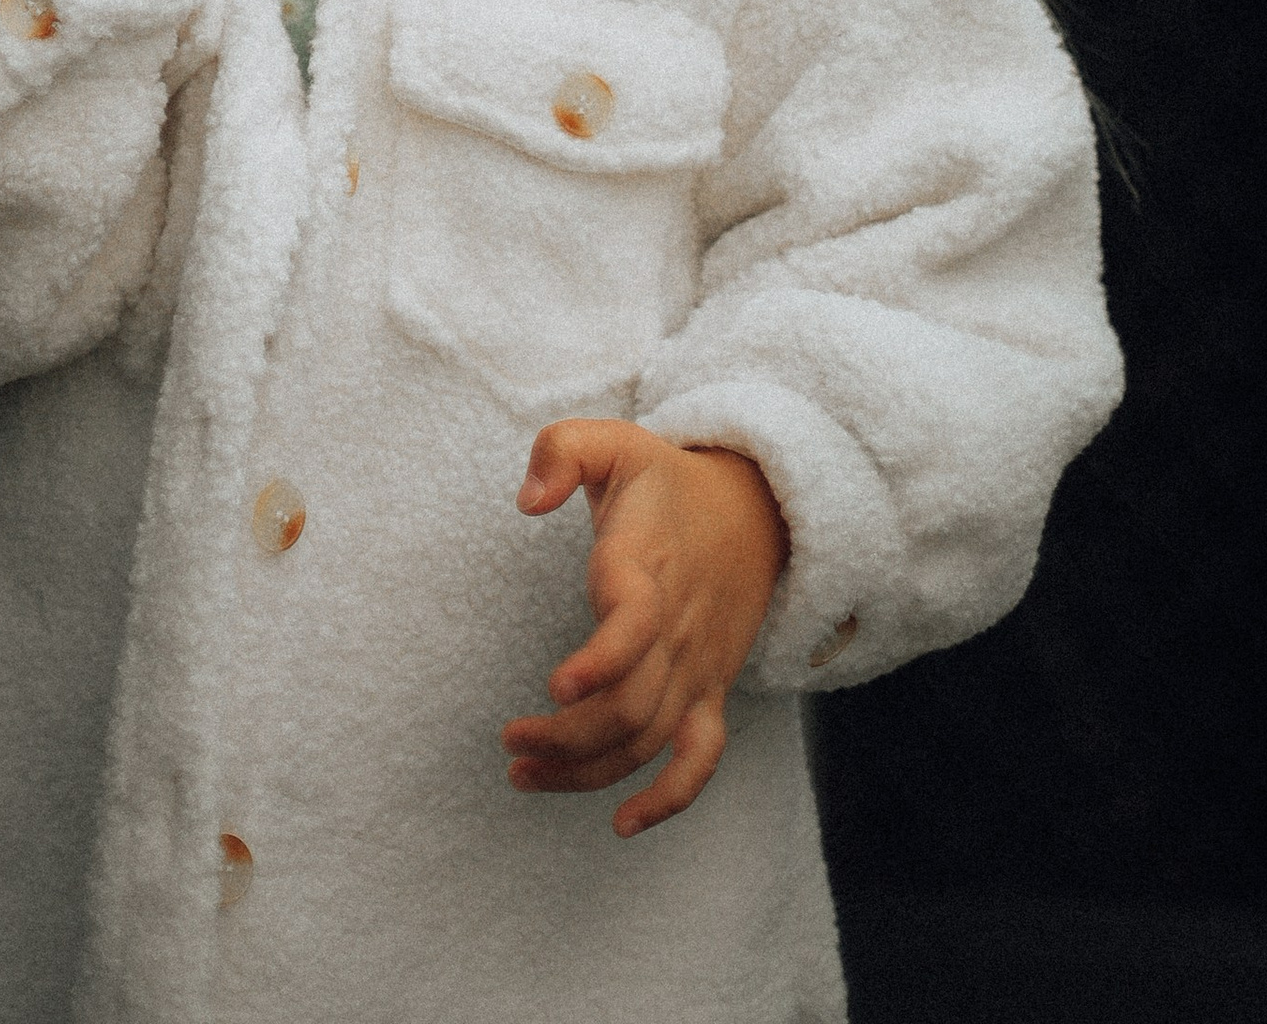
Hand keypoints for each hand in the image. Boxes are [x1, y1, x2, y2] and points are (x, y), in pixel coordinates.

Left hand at [503, 422, 787, 834]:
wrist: (756, 509)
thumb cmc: (666, 482)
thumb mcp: (615, 441)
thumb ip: (562, 450)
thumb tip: (527, 500)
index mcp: (648, 566)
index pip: (634, 622)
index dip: (600, 660)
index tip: (555, 686)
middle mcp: (675, 627)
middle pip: (630, 705)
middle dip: (565, 737)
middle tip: (510, 743)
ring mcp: (696, 665)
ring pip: (648, 740)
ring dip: (587, 771)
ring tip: (524, 774)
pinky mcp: (709, 689)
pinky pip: (700, 759)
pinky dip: (670, 799)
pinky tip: (623, 825)